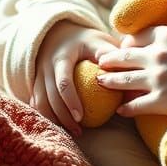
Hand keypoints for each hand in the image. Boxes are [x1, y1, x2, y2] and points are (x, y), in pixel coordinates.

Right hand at [33, 21, 117, 135]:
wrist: (59, 33)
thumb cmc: (86, 41)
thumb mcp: (98, 42)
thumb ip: (112, 57)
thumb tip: (131, 78)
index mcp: (62, 56)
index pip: (63, 81)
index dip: (71, 101)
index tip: (81, 117)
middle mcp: (46, 66)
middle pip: (50, 96)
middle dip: (63, 117)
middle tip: (79, 131)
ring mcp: (38, 75)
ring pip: (40, 102)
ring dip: (54, 120)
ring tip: (72, 132)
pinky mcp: (35, 83)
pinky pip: (36, 103)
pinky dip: (46, 116)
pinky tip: (59, 126)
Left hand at [96, 13, 166, 138]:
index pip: (138, 36)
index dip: (128, 41)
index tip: (122, 45)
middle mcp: (156, 55)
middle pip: (125, 56)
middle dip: (110, 59)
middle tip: (101, 61)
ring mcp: (156, 79)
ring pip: (123, 80)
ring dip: (109, 81)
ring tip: (100, 81)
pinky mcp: (160, 101)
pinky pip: (136, 105)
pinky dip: (126, 108)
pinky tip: (120, 110)